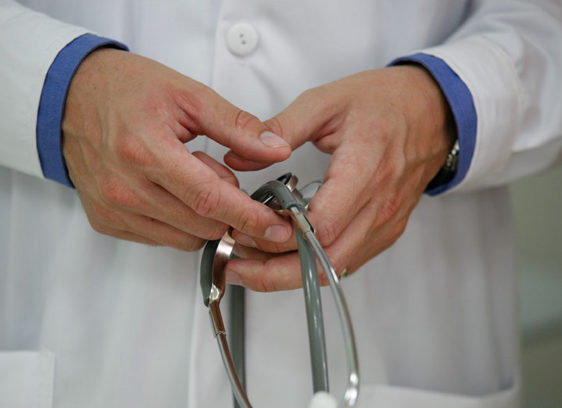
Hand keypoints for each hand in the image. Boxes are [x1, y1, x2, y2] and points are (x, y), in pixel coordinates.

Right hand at [63, 48, 292, 250]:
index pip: (209, 199)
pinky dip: (180, 222)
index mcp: (146, 151)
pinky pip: (160, 238)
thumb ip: (237, 126)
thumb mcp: (189, 96)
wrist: (72, 97)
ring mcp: (112, 209)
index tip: (277, 226)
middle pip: (201, 225)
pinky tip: (171, 190)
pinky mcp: (105, 221)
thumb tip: (276, 150)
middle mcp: (125, 188)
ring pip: (184, 238)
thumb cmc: (128, 90)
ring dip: (204, 216)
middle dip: (230, 211)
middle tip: (224, 176)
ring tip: (190, 176)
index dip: (249, 216)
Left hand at [224, 65, 453, 290]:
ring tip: (250, 264)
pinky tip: (285, 256)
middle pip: (324, 261)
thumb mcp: (326, 101)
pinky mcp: (386, 231)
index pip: (322, 225)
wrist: (435, 112)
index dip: (279, 236)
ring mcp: (386, 223)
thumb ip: (280, 128)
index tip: (244, 228)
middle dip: (274, 273)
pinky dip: (312, 266)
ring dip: (289, 274)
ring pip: (333, 270)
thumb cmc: (384, 102)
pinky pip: (346, 262)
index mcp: (365, 168)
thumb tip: (237, 156)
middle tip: (234, 266)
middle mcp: (380, 205)